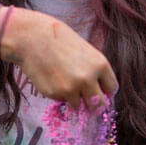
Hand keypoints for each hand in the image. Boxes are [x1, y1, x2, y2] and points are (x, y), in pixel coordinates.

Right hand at [0, 8, 117, 107]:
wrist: (33, 38)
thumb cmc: (60, 41)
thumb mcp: (85, 51)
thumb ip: (94, 70)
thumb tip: (99, 92)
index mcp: (100, 65)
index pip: (112, 89)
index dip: (105, 91)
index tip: (99, 91)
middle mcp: (88, 79)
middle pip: (99, 104)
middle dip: (92, 104)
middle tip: (85, 99)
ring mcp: (71, 88)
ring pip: (78, 106)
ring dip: (73, 98)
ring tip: (63, 81)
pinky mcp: (55, 94)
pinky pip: (61, 100)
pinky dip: (58, 94)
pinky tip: (51, 78)